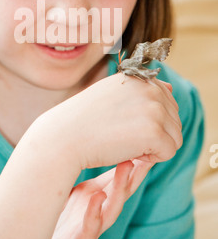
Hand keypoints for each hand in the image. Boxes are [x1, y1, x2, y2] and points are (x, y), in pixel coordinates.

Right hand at [38, 74, 181, 171]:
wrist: (64, 136)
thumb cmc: (85, 120)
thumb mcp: (113, 93)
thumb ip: (141, 90)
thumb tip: (171, 87)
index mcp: (141, 78)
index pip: (167, 103)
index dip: (148, 121)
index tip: (123, 122)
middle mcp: (150, 89)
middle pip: (173, 122)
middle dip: (153, 135)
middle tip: (121, 135)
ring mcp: (154, 109)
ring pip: (174, 138)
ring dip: (153, 147)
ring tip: (124, 142)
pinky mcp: (154, 132)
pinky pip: (168, 153)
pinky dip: (149, 159)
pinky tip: (126, 151)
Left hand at [47, 159, 153, 238]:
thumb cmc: (62, 218)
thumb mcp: (80, 191)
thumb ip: (94, 176)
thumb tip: (106, 149)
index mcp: (101, 198)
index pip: (123, 179)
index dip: (136, 163)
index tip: (148, 143)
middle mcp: (101, 211)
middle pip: (124, 191)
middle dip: (136, 172)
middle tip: (147, 151)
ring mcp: (92, 226)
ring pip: (113, 207)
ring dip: (121, 186)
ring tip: (127, 165)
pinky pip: (90, 227)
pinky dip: (95, 211)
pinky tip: (98, 196)